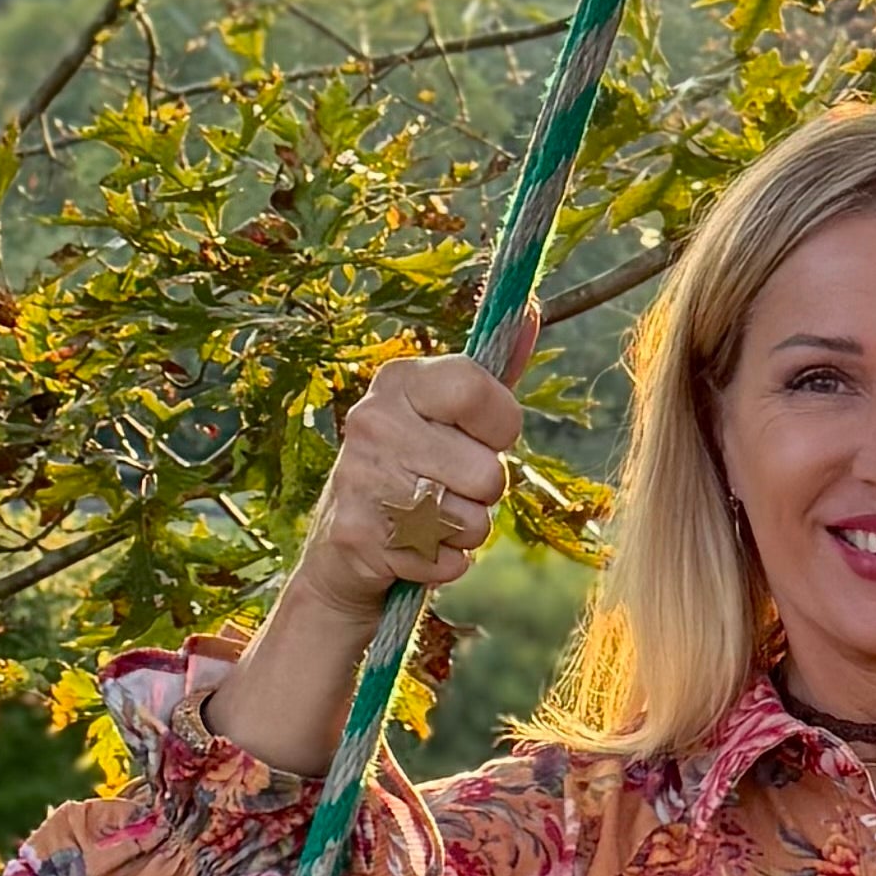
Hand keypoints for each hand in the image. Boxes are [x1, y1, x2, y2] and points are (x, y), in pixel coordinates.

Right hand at [199, 318, 534, 775]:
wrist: (345, 549)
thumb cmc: (416, 471)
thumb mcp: (449, 418)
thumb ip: (493, 375)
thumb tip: (530, 310)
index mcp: (400, 381)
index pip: (481, 392)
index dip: (502, 426)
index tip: (486, 436)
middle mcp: (373, 421)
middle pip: (487, 473)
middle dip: (484, 493)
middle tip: (449, 487)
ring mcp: (361, 479)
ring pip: (472, 522)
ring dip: (465, 531)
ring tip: (431, 519)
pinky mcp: (360, 537)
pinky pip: (447, 561)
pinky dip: (442, 564)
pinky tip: (415, 549)